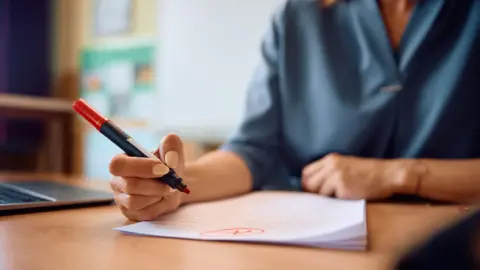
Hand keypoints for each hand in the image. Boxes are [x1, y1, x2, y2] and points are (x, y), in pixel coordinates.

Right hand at [109, 133, 185, 220]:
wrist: (175, 183)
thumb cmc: (169, 164)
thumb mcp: (172, 150)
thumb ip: (171, 144)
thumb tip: (169, 147)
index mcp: (122, 161)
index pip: (118, 164)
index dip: (140, 167)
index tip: (164, 168)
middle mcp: (117, 181)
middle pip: (130, 185)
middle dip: (155, 185)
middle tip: (171, 183)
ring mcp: (122, 199)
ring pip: (135, 201)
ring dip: (157, 195)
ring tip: (168, 189)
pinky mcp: (131, 214)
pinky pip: (144, 213)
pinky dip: (159, 206)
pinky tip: (163, 198)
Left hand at [301, 154, 416, 199]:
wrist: (389, 175)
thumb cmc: (370, 173)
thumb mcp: (347, 165)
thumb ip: (330, 171)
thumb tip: (314, 187)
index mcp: (331, 159)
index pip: (306, 172)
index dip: (307, 184)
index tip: (313, 192)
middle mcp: (331, 166)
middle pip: (308, 183)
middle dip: (312, 194)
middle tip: (323, 200)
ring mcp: (336, 176)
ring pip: (318, 193)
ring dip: (325, 199)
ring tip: (338, 199)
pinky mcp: (343, 188)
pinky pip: (331, 200)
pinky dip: (336, 203)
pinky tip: (347, 200)